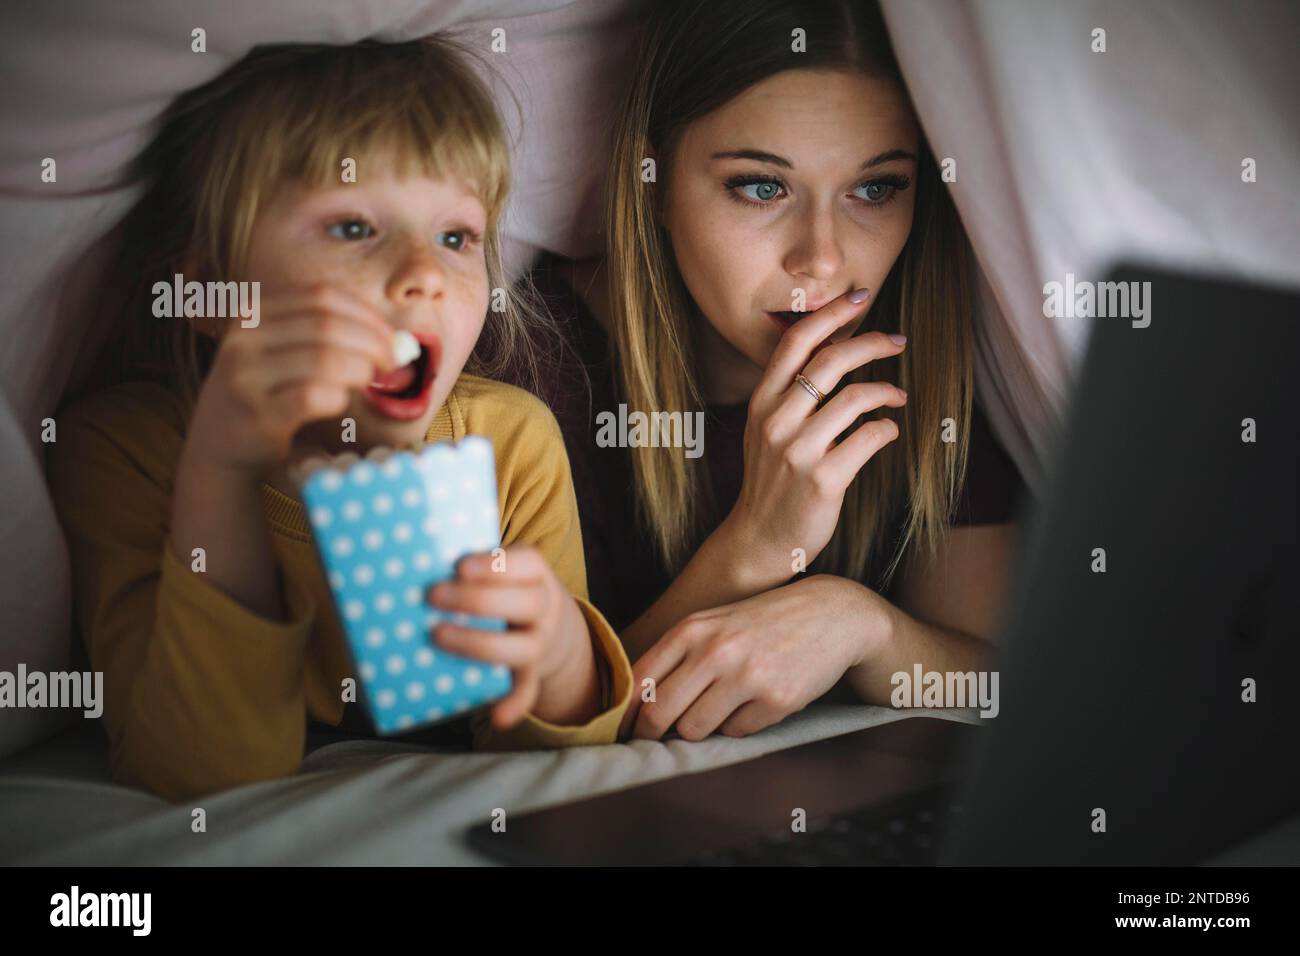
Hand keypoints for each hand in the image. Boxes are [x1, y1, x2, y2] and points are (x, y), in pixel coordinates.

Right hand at [184, 283, 395, 476]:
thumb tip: (397, 341)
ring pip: (325, 359)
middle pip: (328, 325)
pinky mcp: (257, 413)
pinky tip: (338, 403)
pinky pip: (315, 396)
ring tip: (367, 382)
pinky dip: (339, 398)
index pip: (322, 297)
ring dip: (360, 370)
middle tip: (391, 364)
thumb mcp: (283, 352)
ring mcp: (246, 376)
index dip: (366, 315)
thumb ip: (329, 337)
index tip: (390, 338)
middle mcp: (243, 338)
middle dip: (372, 343)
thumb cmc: (267, 395)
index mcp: (253, 312)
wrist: (220, 446)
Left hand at [429, 545, 592, 729]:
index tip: (460, 566)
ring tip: (438, 636)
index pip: (527, 562)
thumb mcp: (496, 569)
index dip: (495, 565)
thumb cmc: (502, 587)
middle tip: (432, 596)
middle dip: (478, 601)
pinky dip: (514, 704)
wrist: (544, 622)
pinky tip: (498, 717)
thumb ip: (464, 568)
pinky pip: (527, 690)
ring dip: (481, 644)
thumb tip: (402, 566)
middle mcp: (543, 607)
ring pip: (525, 648)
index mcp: (534, 574)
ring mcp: (540, 642)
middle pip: (526, 603)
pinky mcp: (531, 672)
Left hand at [620, 574, 888, 740]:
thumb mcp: (712, 623)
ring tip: (718, 707)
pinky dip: (739, 725)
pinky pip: (736, 733)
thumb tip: (635, 705)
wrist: (829, 614)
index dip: (626, 713)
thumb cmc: (759, 622)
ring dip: (701, 728)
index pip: (639, 681)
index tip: (625, 727)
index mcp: (692, 630)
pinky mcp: (776, 700)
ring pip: (695, 729)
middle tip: (657, 737)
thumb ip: (675, 656)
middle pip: (659, 714)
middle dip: (653, 732)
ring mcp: (746, 677)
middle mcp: (715, 652)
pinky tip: (755, 701)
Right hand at [725, 289, 907, 583]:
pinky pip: (869, 438)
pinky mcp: (823, 479)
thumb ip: (789, 394)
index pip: (795, 342)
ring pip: (855, 398)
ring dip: (886, 391)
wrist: (760, 538)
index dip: (831, 313)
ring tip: (898, 396)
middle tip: (898, 341)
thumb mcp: (766, 430)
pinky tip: (887, 430)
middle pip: (831, 361)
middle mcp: (776, 421)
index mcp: (762, 403)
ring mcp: (798, 451)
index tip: (860, 297)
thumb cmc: (773, 481)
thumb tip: (832, 349)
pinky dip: (886, 429)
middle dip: (872, 342)